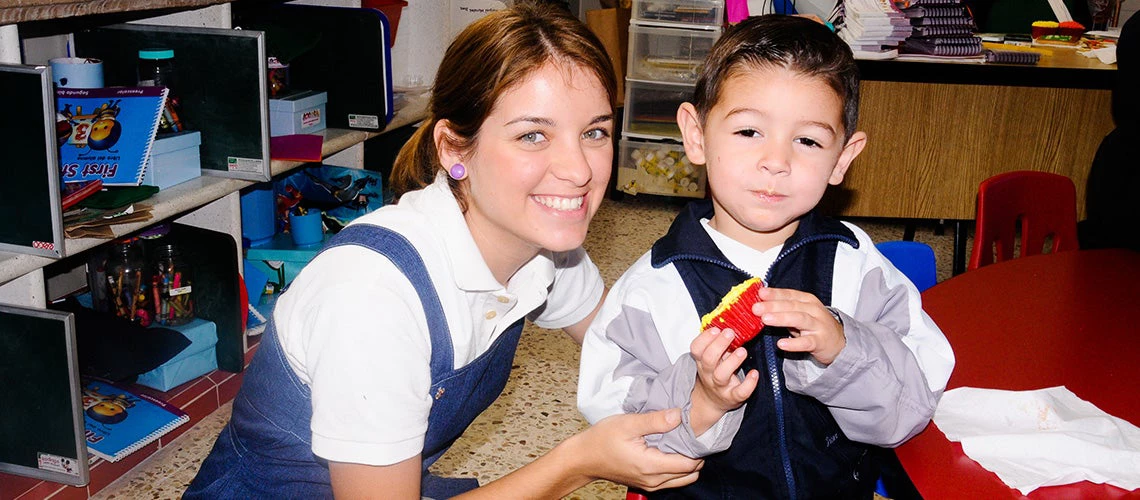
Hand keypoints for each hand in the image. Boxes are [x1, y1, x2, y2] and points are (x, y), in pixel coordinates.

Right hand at [575, 409, 703, 490]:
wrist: (584, 458)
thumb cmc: (602, 440)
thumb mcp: (628, 423)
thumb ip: (655, 420)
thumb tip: (678, 415)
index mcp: (651, 465)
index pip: (689, 464)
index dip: (697, 448)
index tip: (695, 431)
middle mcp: (654, 480)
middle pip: (691, 473)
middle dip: (696, 455)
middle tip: (691, 434)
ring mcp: (650, 485)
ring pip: (683, 479)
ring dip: (688, 463)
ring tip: (681, 442)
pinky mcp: (646, 484)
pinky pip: (671, 480)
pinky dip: (677, 468)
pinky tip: (669, 450)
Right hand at [689, 327, 758, 433]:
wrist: (712, 401)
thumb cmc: (715, 372)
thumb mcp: (711, 358)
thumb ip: (717, 343)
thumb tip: (730, 321)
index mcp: (702, 361)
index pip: (696, 348)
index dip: (704, 338)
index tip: (716, 328)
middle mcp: (708, 373)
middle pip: (708, 359)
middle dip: (718, 345)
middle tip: (730, 333)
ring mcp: (720, 386)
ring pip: (721, 375)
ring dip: (732, 362)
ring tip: (742, 351)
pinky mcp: (732, 397)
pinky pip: (739, 392)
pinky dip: (748, 384)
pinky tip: (754, 373)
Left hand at [752, 287, 844, 364]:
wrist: (839, 342)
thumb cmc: (815, 326)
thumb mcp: (800, 313)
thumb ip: (782, 308)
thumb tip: (758, 303)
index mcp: (807, 300)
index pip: (789, 295)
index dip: (774, 293)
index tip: (759, 293)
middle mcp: (813, 310)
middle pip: (792, 305)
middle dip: (773, 305)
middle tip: (756, 308)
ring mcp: (818, 326)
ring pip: (799, 319)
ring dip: (781, 318)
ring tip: (765, 319)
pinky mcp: (820, 342)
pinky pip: (806, 342)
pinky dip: (794, 343)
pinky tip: (781, 344)